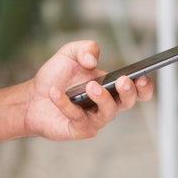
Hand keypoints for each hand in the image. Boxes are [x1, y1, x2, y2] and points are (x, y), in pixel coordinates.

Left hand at [23, 40, 153, 139]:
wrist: (32, 97)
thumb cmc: (56, 77)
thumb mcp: (70, 54)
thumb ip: (85, 48)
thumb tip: (93, 60)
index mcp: (111, 87)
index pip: (137, 90)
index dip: (145, 86)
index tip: (142, 76)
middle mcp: (107, 105)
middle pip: (128, 102)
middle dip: (129, 92)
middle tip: (122, 81)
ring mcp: (95, 119)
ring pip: (108, 113)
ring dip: (102, 98)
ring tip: (89, 86)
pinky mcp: (79, 129)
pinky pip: (77, 117)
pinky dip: (65, 104)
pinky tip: (54, 92)